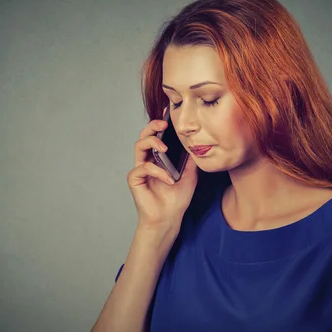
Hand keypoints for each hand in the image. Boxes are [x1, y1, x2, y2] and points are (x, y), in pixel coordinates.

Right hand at [127, 108, 198, 233]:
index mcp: (158, 158)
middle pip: (144, 136)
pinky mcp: (135, 180)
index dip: (160, 123)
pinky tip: (169, 179)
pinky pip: (143, 168)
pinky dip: (157, 171)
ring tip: (165, 148)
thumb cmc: (177, 199)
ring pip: (139, 146)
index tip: (168, 112)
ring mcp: (140, 170)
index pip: (157, 136)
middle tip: (164, 124)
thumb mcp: (190, 174)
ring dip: (152, 142)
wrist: (170, 218)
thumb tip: (197, 142)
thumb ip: (190, 158)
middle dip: (152, 126)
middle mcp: (147, 161)